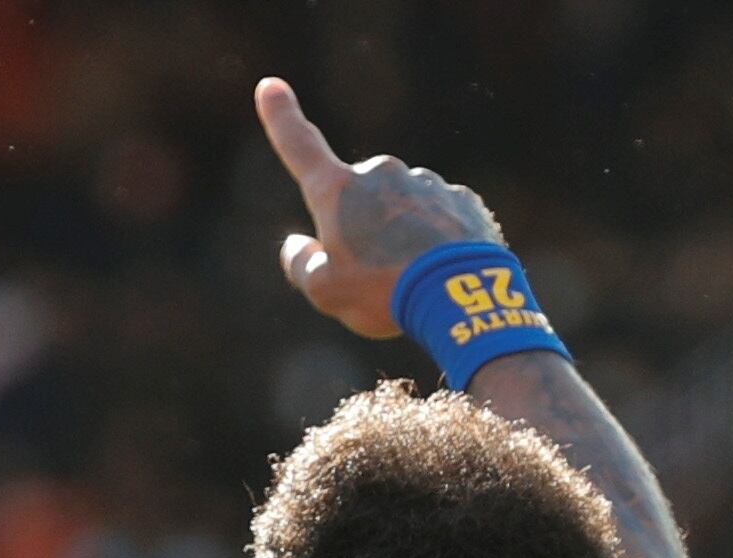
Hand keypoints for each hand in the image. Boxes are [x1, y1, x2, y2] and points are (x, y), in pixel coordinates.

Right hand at [255, 76, 506, 339]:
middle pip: (358, 200)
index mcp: (337, 192)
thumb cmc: (382, 293)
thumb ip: (301, 265)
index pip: (300, 147)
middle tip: (373, 277)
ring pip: (401, 209)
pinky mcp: (460, 199)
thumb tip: (297, 246)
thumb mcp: (325, 291)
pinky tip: (440, 272)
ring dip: (401, 236)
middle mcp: (380, 174)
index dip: (282, 117)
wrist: (461, 296)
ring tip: (411, 280)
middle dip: (361, 229)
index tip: (271, 86)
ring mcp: (423, 183)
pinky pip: (438, 218)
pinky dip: (435, 240)